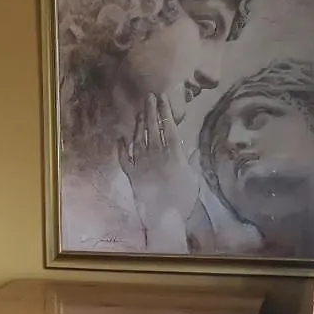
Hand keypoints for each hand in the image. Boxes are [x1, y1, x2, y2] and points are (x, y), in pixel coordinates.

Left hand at [117, 93, 202, 249]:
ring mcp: (141, 163)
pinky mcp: (131, 174)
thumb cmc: (183, 199)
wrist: (163, 217)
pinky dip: (121, 147)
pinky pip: (123, 158)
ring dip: (139, 124)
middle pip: (153, 128)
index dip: (166, 111)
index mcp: (173, 154)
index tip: (163, 98)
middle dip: (151, 111)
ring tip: (140, 112)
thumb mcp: (193, 178)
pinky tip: (121, 138)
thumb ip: (191, 161)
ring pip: (139, 138)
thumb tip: (192, 147)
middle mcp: (156, 154)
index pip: (169, 127)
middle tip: (148, 96)